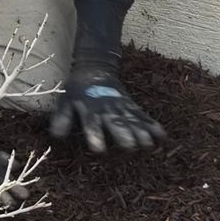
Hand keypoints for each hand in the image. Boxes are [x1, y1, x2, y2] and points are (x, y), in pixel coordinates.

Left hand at [49, 60, 164, 152]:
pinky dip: (153, 127)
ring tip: (148, 146)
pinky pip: (145, 118)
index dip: (95, 136)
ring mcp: (122, 109)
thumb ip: (62, 118)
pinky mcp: (133, 108)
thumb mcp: (65, 101)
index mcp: (90, 111)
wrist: (96, 70)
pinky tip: (163, 138)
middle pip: (118, 125)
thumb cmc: (78, 91)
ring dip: (142, 134)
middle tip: (130, 149)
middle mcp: (108, 111)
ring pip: (134, 122)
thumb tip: (56, 136)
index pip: (92, 125)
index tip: (98, 150)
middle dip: (124, 137)